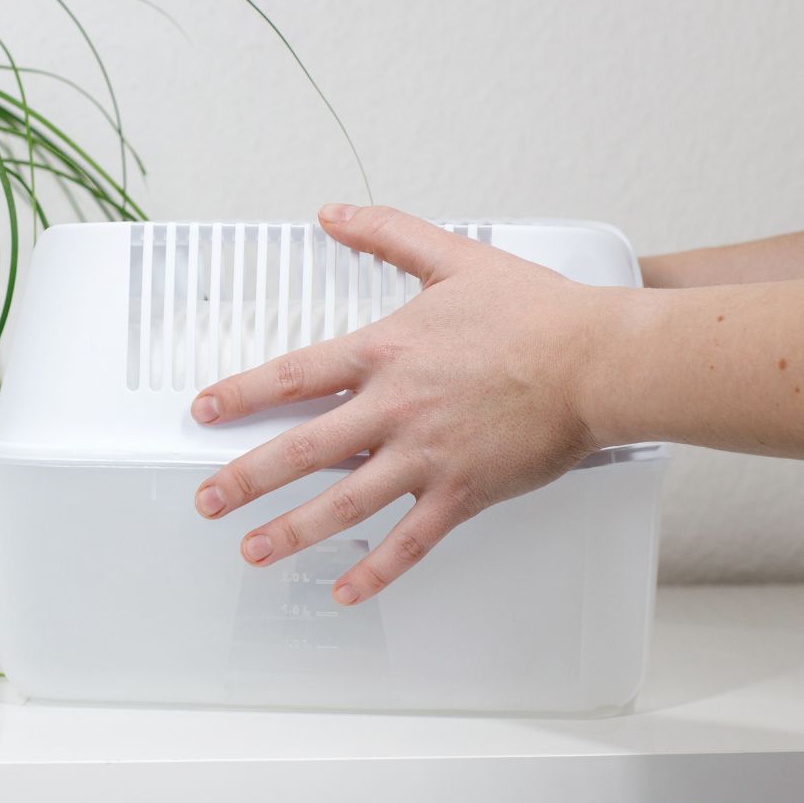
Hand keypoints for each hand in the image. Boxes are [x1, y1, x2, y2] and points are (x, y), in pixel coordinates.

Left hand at [190, 204, 620, 604]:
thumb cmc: (537, 313)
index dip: (240, 395)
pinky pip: (411, 540)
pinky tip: (344, 589)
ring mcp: (427, 455)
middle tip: (207, 499)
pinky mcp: (464, 492)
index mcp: (385, 352)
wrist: (600, 361)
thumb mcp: (454, 257)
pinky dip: (376, 568)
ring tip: (252, 551)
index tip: (203, 412)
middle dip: (246, 478)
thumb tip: (335, 213)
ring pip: (344, 503)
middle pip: (302, 449)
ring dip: (292, 532)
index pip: (293, 376)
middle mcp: (395, 408)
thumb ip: (388, 234)